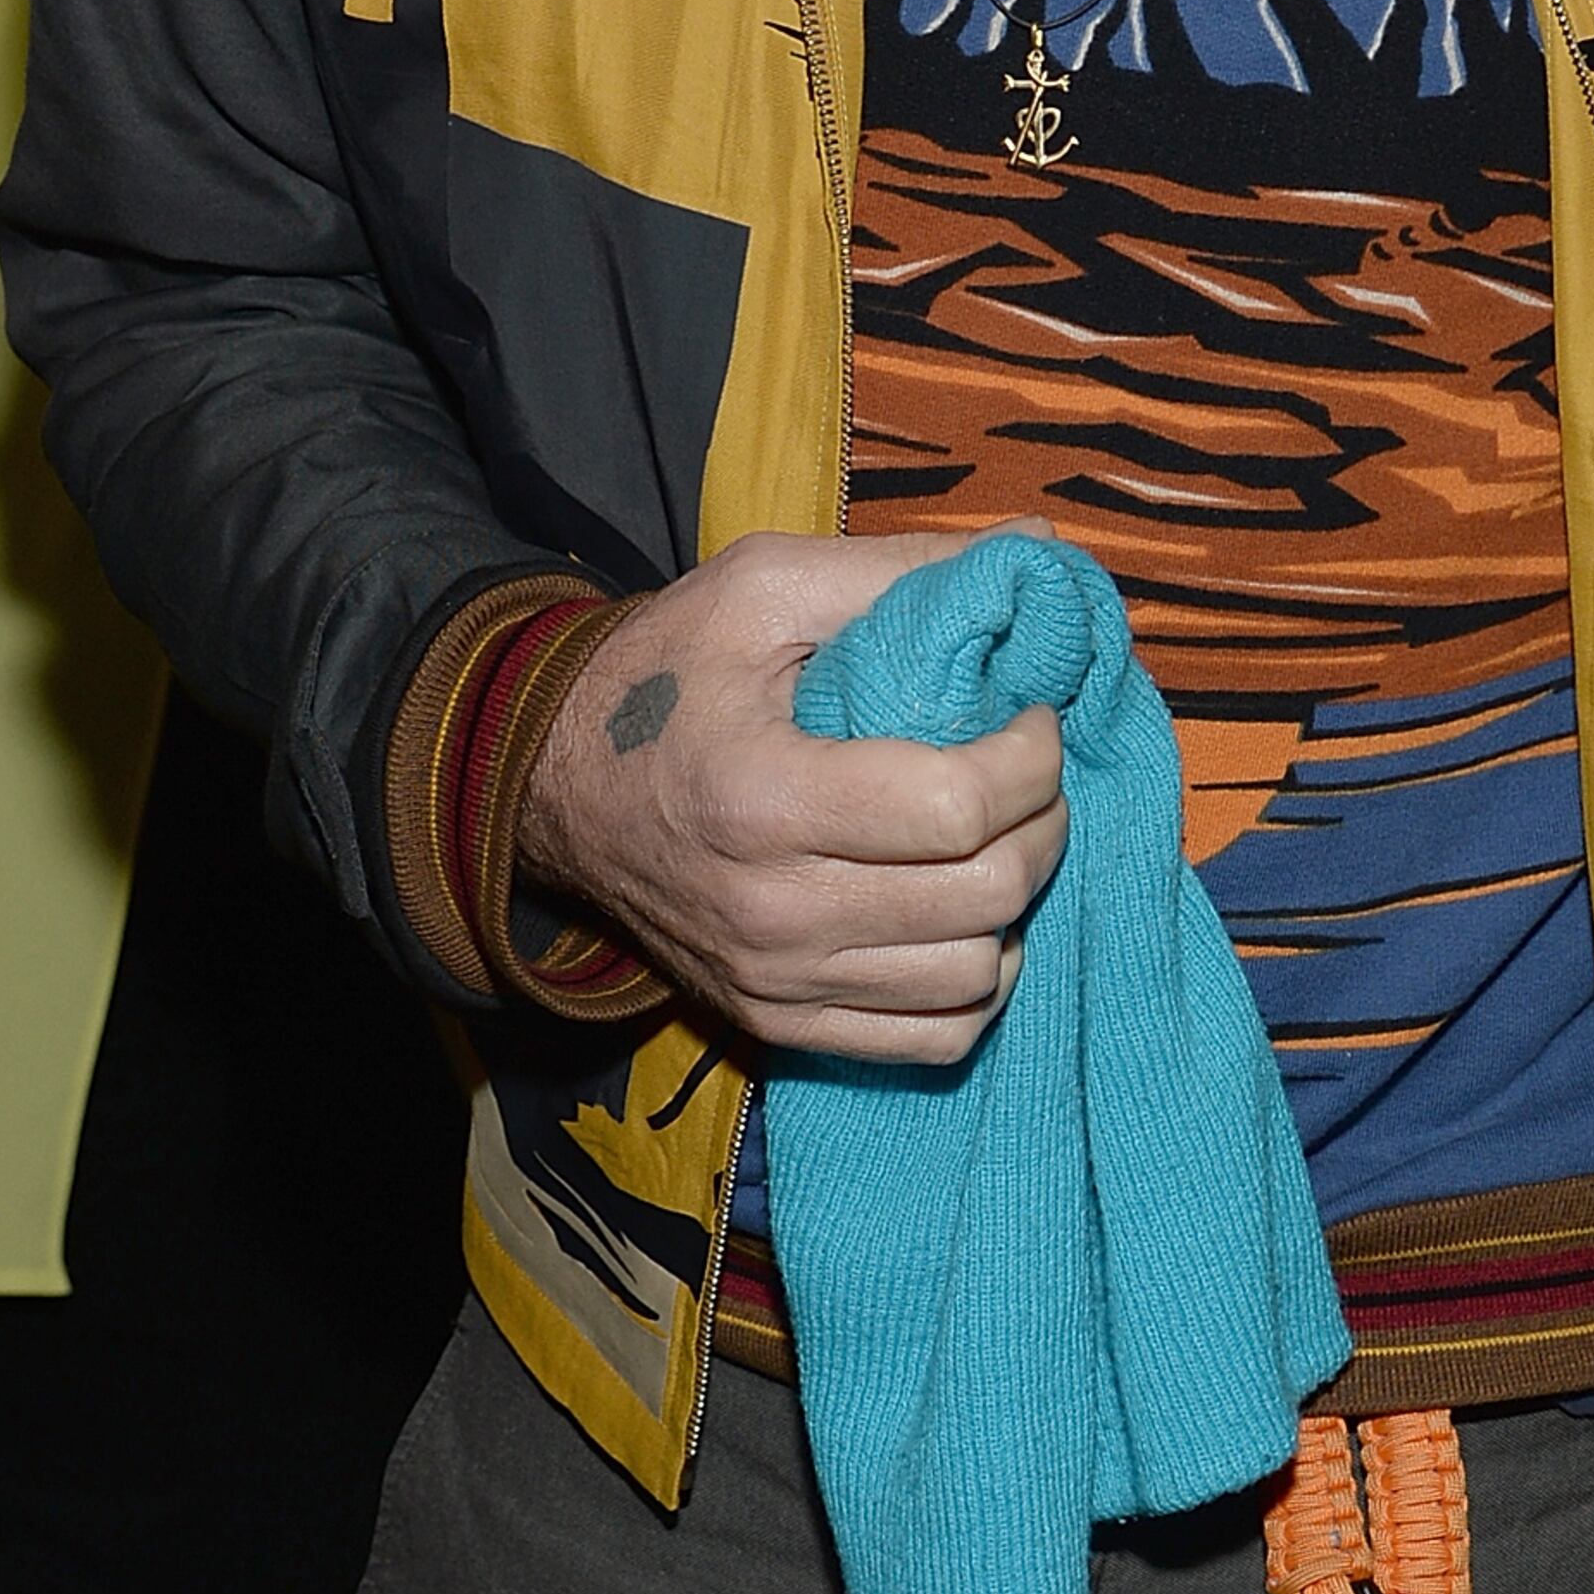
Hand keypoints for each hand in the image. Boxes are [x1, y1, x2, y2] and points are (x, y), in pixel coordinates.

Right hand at [516, 532, 1067, 1060]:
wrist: (550, 785)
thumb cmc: (663, 673)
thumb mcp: (765, 587)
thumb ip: (904, 570)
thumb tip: (1041, 553)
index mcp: (765, 795)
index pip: (959, 808)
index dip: (1032, 758)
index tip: (1031, 715)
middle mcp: (770, 909)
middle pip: (985, 895)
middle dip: (1043, 822)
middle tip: (1030, 772)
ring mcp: (775, 978)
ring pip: (974, 976)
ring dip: (1015, 903)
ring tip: (995, 838)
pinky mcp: (777, 1020)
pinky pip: (934, 1041)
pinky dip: (976, 982)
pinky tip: (963, 915)